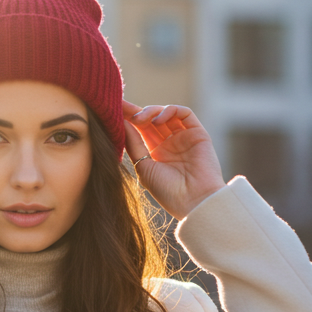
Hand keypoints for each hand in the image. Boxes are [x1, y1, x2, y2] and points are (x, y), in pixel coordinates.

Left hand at [123, 101, 225, 219]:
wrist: (194, 202)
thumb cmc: (167, 191)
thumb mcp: (143, 166)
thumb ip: (133, 144)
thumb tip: (121, 122)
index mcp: (155, 153)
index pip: (140, 130)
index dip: (128, 119)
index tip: (114, 110)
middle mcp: (170, 143)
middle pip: (152, 119)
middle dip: (136, 112)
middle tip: (123, 109)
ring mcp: (184, 137)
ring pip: (166, 113)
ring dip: (151, 111)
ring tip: (140, 119)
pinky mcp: (198, 133)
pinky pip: (185, 113)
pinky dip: (170, 110)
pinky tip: (158, 120)